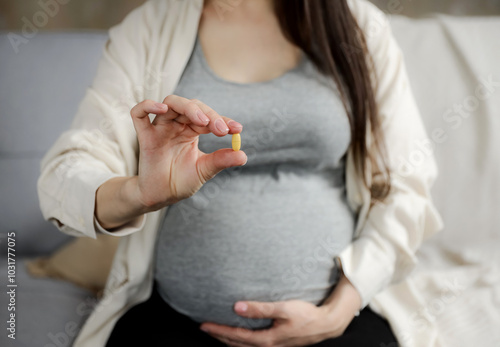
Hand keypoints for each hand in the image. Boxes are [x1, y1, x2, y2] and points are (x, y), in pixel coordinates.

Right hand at [131, 95, 246, 209]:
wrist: (161, 196)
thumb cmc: (181, 181)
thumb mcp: (204, 170)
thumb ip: (221, 160)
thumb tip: (243, 155)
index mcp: (192, 130)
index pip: (208, 117)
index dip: (223, 120)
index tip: (237, 129)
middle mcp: (176, 125)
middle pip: (191, 106)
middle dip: (209, 114)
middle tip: (222, 129)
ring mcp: (160, 128)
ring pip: (171, 103)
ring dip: (188, 107)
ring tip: (202, 121)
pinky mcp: (144, 136)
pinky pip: (139, 113)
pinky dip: (148, 106)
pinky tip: (162, 108)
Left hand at [200, 275, 361, 346]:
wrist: (326, 324)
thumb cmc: (306, 315)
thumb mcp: (283, 308)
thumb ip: (260, 308)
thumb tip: (237, 307)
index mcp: (266, 339)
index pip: (235, 336)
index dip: (218, 330)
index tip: (203, 325)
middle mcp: (267, 346)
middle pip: (236, 344)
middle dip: (219, 337)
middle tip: (204, 329)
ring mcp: (272, 346)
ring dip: (228, 340)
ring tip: (217, 332)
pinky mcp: (277, 343)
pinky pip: (252, 345)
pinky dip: (241, 341)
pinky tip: (239, 335)